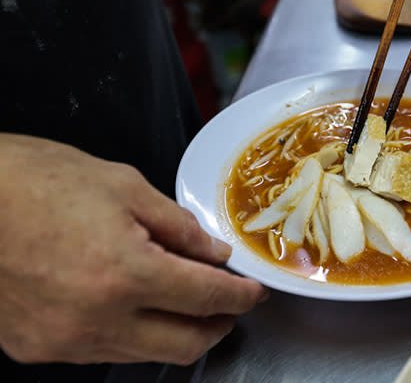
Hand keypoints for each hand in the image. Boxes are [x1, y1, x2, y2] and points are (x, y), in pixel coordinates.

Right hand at [0, 134, 267, 364]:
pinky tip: (135, 306)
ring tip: (186, 302)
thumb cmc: (37, 181)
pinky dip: (131, 334)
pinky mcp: (35, 348)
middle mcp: (95, 319)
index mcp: (124, 273)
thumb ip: (178, 226)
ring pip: (145, 353)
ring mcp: (63, 340)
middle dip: (216, 325)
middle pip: (184, 343)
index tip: (252, 291)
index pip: (206, 297)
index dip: (240, 295)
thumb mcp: (123, 186)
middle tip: (228, 304)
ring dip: (176, 331)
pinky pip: (102, 351)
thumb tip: (213, 253)